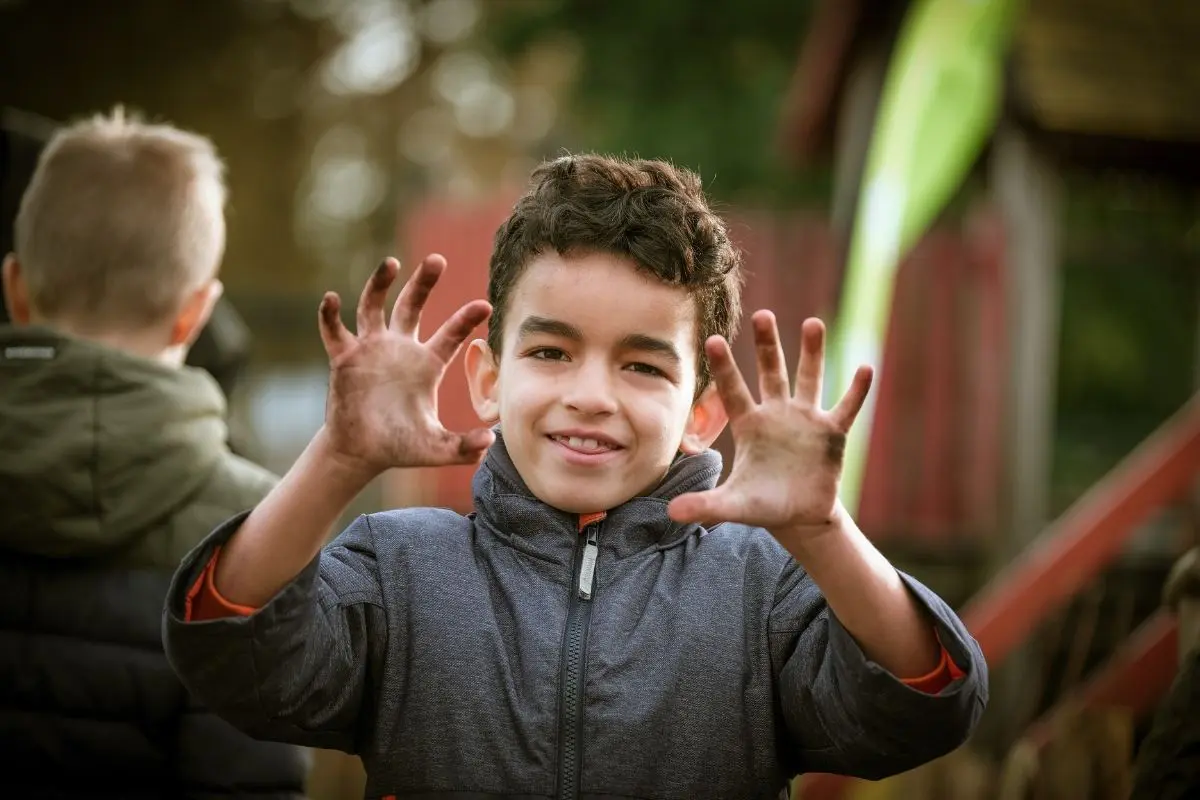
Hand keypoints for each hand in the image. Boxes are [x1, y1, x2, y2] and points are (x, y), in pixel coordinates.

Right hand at [317, 254, 494, 475]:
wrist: (362, 452)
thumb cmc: (401, 446)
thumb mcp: (436, 448)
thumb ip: (462, 446)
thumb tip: (490, 442)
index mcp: (428, 365)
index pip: (451, 334)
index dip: (466, 319)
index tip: (484, 306)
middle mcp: (400, 349)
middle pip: (412, 306)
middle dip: (423, 282)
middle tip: (437, 259)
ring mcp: (371, 349)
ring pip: (374, 306)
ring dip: (379, 283)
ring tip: (390, 263)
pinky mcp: (344, 358)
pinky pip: (335, 331)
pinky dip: (330, 315)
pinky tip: (331, 299)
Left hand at [667, 312, 872, 533]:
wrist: (800, 516)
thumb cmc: (763, 505)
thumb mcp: (733, 506)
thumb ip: (705, 506)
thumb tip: (672, 513)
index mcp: (749, 426)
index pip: (733, 392)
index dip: (725, 368)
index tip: (713, 340)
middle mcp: (777, 414)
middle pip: (771, 372)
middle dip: (767, 345)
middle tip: (763, 314)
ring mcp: (806, 420)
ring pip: (809, 378)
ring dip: (812, 353)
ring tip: (813, 323)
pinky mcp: (832, 432)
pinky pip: (846, 406)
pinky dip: (857, 390)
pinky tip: (866, 368)